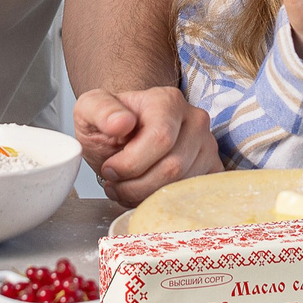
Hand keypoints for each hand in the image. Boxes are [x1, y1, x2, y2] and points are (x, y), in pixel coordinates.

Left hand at [73, 85, 220, 203]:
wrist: (127, 130)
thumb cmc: (111, 123)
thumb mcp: (90, 109)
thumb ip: (100, 110)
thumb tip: (121, 123)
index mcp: (168, 101)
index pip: (160, 139)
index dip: (130, 163)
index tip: (109, 169)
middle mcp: (195, 120)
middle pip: (173, 167)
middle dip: (136, 185)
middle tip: (115, 183)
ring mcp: (207, 145)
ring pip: (183, 185)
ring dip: (147, 195)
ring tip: (127, 186)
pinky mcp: (212, 167)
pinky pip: (194, 196)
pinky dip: (165, 201)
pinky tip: (145, 192)